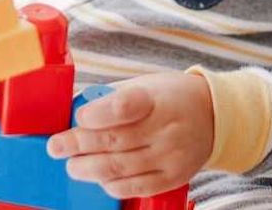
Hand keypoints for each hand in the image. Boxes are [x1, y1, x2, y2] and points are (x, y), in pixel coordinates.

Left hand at [46, 72, 213, 198]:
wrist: (215, 116)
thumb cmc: (172, 97)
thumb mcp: (146, 84)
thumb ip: (113, 98)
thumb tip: (74, 112)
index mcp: (157, 99)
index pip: (124, 107)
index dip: (97, 114)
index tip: (79, 117)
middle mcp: (166, 129)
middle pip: (114, 141)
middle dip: (78, 144)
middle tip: (56, 146)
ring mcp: (171, 156)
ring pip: (120, 167)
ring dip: (88, 168)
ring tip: (71, 165)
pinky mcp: (173, 177)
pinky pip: (135, 187)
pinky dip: (112, 184)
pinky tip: (99, 178)